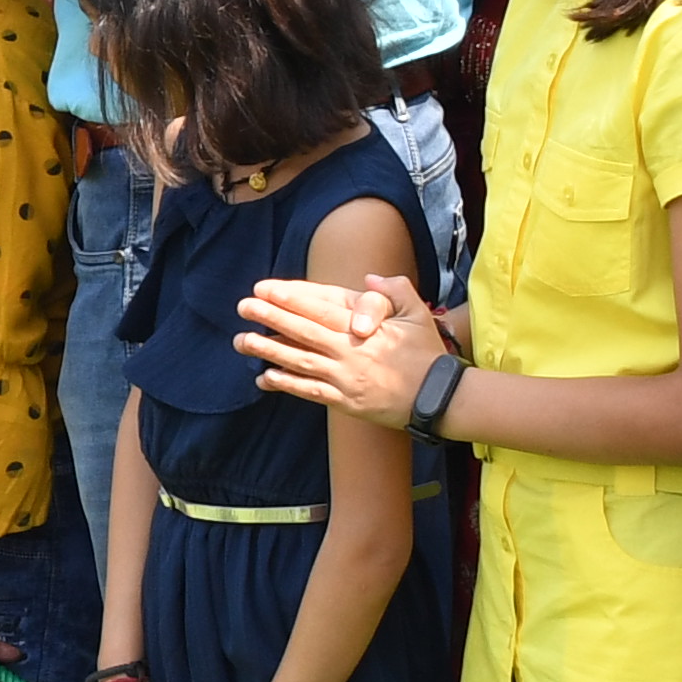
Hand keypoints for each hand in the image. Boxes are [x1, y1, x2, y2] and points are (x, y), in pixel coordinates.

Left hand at [240, 271, 441, 421]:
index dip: (290, 299)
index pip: (320, 310)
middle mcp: (350, 353)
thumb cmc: (427, 354)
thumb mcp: (417, 314)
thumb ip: (394, 292)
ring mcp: (345, 379)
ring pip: (300, 362)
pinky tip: (265, 376)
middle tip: (242, 307)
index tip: (264, 289)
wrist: (439, 398)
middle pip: (303, 332)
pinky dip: (287, 384)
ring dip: (269, 350)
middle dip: (270, 318)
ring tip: (242, 340)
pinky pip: (310, 391)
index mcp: (364, 330)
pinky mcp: (345, 402)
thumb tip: (370, 279)